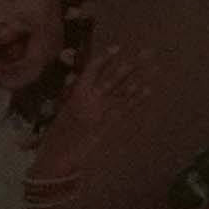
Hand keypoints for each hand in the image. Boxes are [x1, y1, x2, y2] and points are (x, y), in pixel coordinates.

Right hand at [25, 47, 157, 186]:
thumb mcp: (59, 112)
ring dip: (139, 78)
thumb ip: (69, 94)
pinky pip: (125, 109)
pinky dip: (136, 99)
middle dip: (132, 65)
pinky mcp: (109, 126)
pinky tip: (147, 90)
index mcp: (75, 96)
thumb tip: (73, 77)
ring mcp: (101, 114)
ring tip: (154, 67)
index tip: (117, 48)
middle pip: (114, 79)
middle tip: (148, 52)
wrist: (57, 160)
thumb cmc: (54, 137)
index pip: (92, 71)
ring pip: (123, 92)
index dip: (105, 58)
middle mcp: (90, 102)